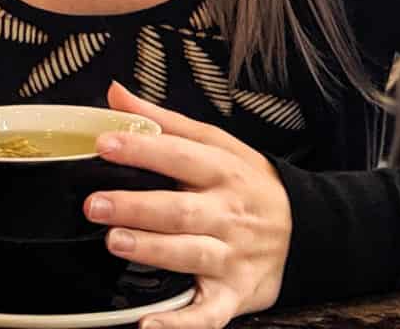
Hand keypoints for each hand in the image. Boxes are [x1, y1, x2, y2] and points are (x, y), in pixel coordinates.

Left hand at [85, 82, 291, 328]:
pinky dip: (180, 325)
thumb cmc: (247, 181)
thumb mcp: (215, 142)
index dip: (142, 149)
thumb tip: (115, 93)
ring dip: (152, 250)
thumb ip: (162, 121)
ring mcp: (231, 256)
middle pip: (180, 209)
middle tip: (95, 204)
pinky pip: (206, 314)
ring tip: (114, 241)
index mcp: (223, 170)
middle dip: (136, 207)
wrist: (304, 229)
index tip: (104, 143)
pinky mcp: (232, 296)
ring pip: (189, 254)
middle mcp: (228, 213)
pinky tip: (149, 327)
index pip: (179, 156)